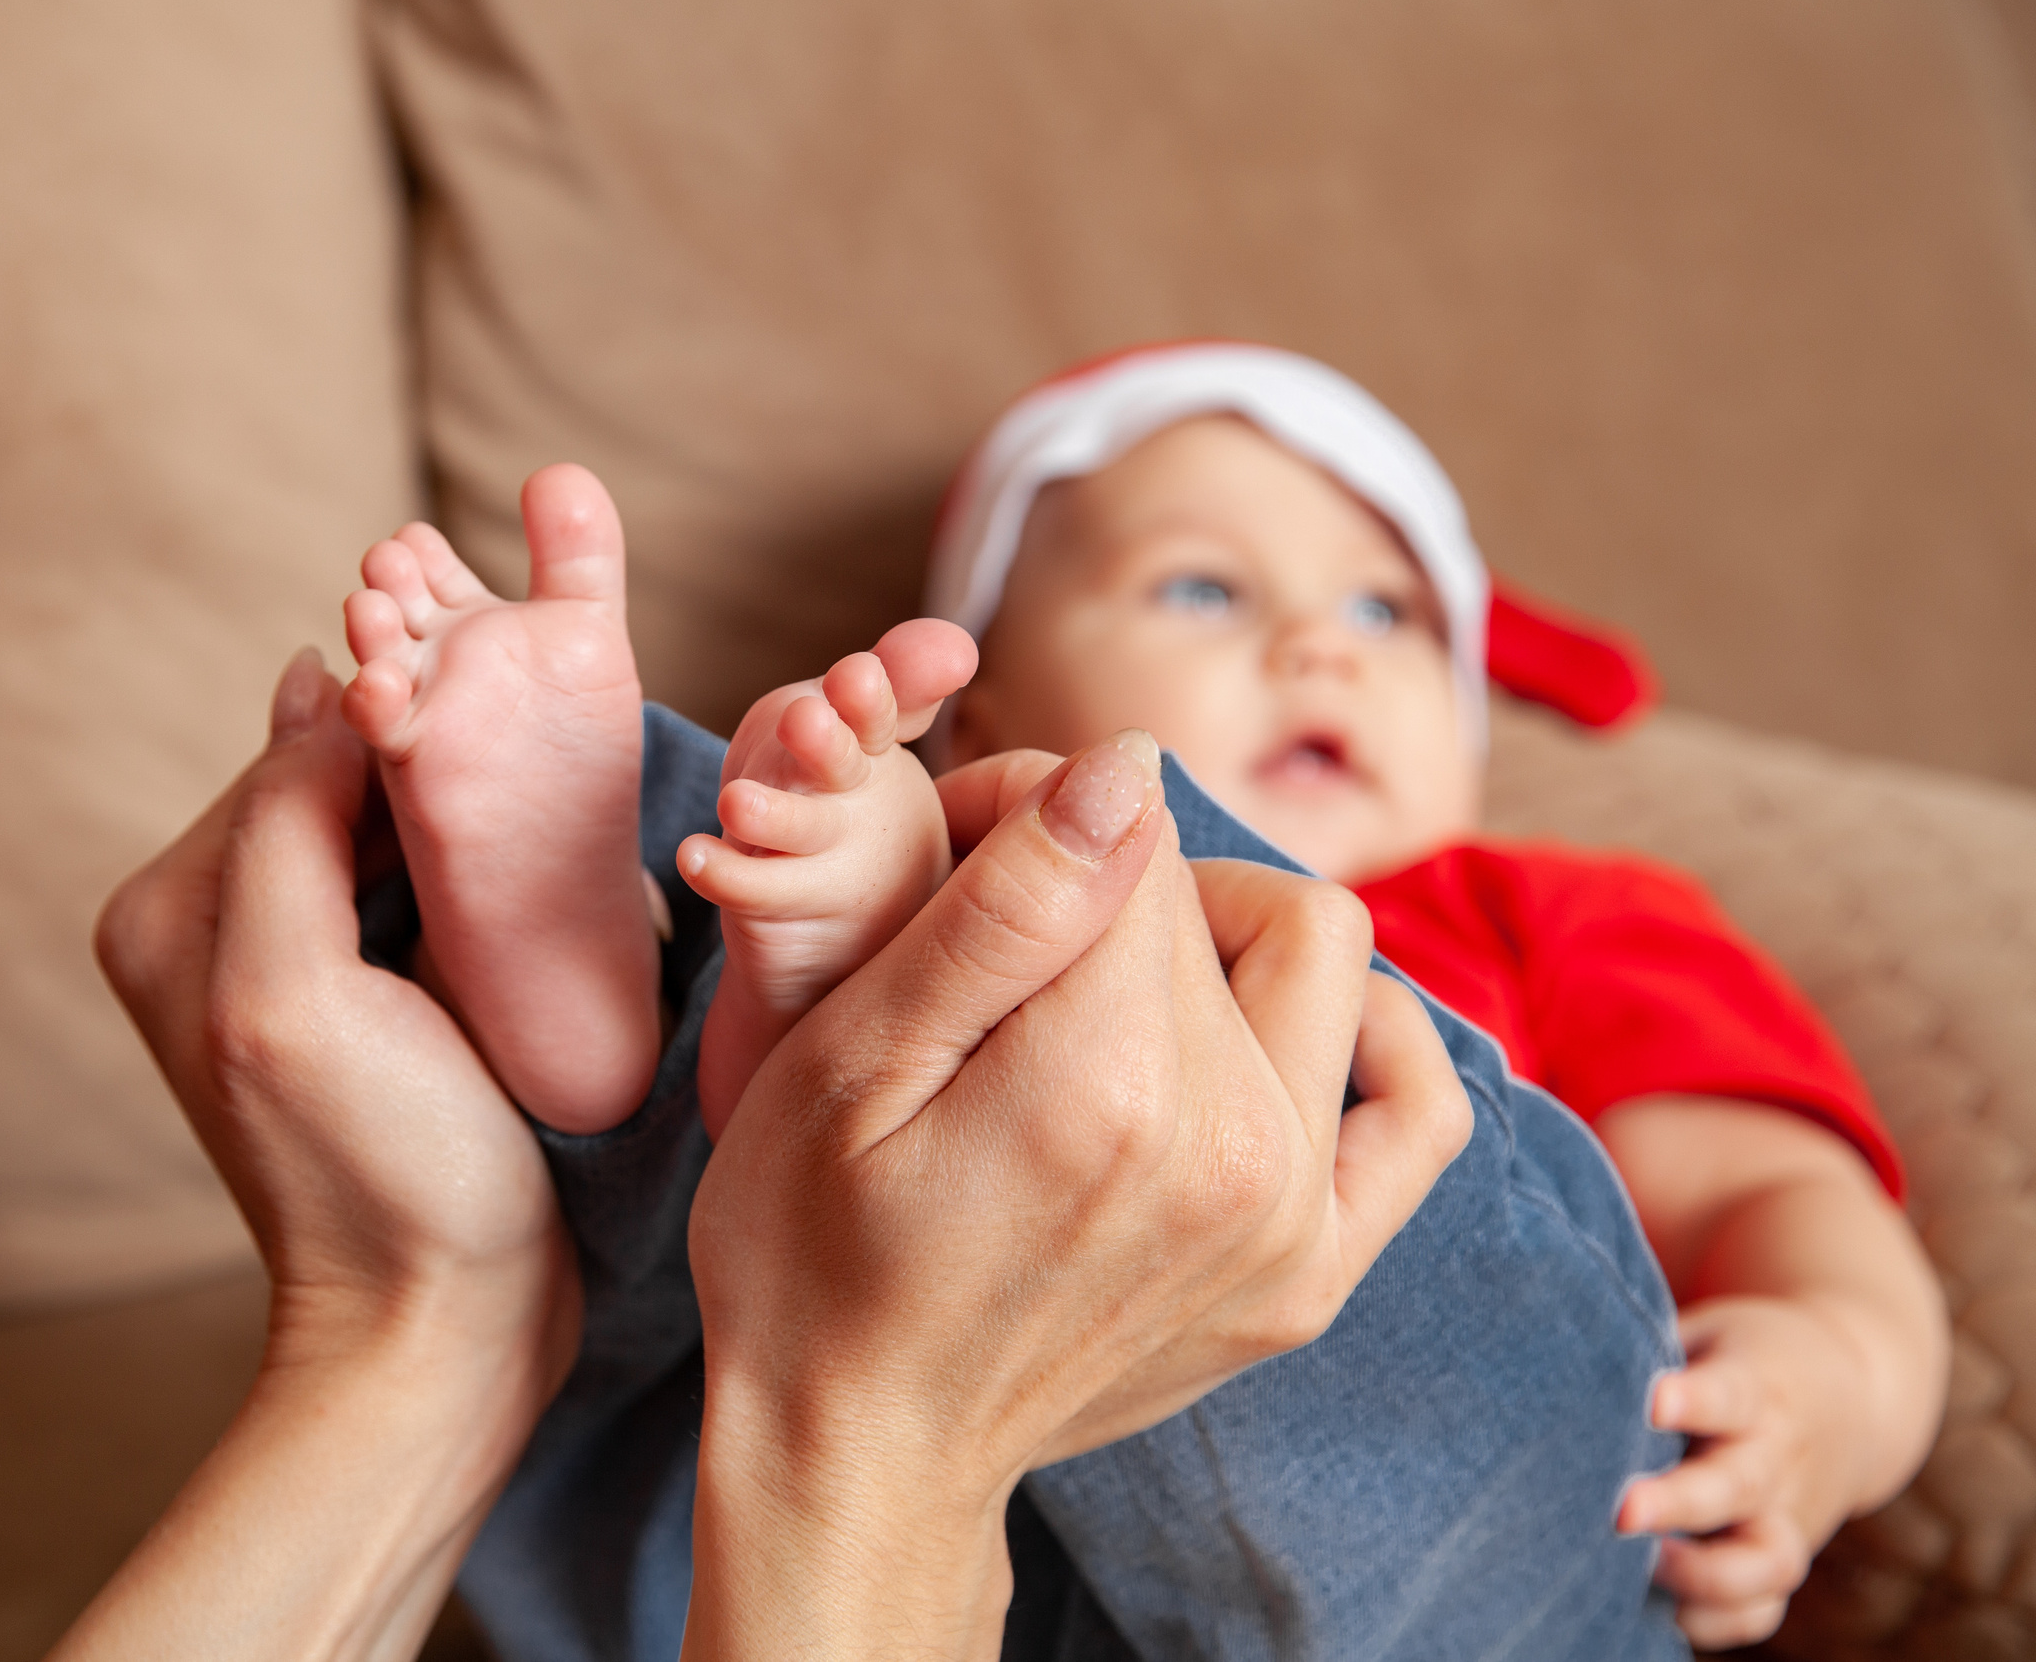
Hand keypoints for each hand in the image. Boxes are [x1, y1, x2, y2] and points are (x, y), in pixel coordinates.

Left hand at [66, 652, 577, 1661]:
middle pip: (338, 777)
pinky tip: (530, 888)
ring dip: (463, 817)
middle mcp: (213, 922)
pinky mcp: (367, 993)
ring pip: (387, 823)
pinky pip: (418, 882)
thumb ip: (285, 831)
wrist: (442, 1323)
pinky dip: (474, 870)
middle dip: (430, 770)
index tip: (500, 730)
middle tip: (537, 774)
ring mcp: (292, 957)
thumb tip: (322, 683)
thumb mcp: (297, 993)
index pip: (296, 746)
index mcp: (172, 910)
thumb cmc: (382, 1171)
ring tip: (544, 829)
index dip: (398, 726)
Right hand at [682, 737, 1470, 1657]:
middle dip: (1108, 874)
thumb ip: (1003, 910)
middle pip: (1212, 890)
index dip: (1026, 813)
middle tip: (1000, 933)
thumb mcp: (848, 1061)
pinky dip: (1363, 1030)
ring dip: (1214, 935)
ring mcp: (1292, 1220)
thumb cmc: (806, 1252)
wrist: (856, 1452)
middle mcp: (1234, 1148)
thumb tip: (1128, 768)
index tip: (951, 859)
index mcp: (1105, 1083)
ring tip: (1102, 991)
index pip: (1128, 832)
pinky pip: (1415, 1099)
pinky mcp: (1314, 1273)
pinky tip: (1265, 1031)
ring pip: (1315, 951)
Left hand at [1599, 1094, 1948, 1650]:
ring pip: (1763, 1559)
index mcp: (1753, 1381)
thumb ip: (1629, 1323)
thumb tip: (1504, 1264)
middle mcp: (1774, 1453)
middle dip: (1682, 1501)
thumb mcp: (1701, 1320)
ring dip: (1709, 1574)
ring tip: (1644, 1573)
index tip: (1650, 1396)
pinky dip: (1727, 1620)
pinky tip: (1670, 1620)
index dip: (1692, 1396)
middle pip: (1736, 1485)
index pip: (1726, 1390)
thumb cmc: (1732, 1345)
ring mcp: (1783, 1511)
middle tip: (1618, 1509)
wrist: (1845, 1385)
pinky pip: (1765, 1606)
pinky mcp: (1779, 1552)